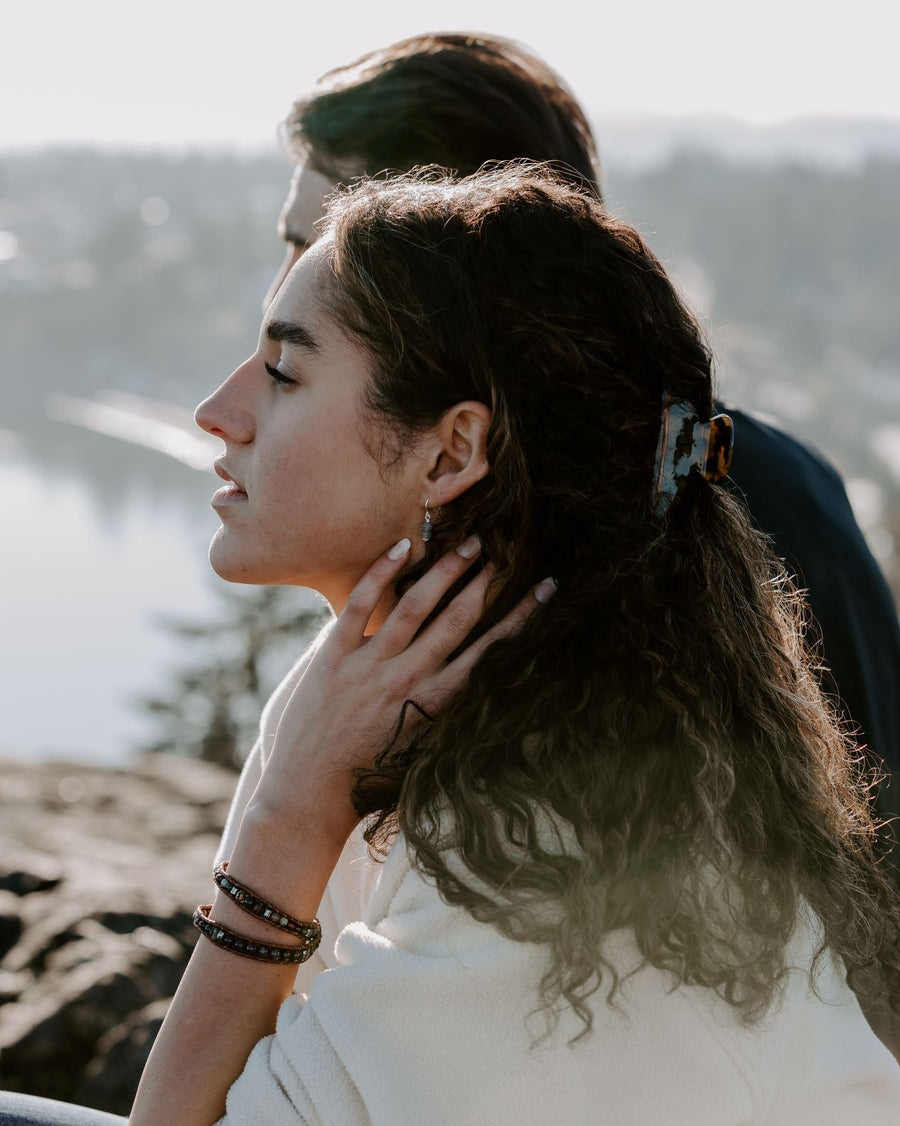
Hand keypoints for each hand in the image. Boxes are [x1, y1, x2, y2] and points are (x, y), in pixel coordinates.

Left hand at [250, 535, 553, 839]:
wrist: (311, 790)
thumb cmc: (371, 772)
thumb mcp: (422, 743)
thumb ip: (447, 707)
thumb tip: (480, 675)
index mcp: (436, 702)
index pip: (490, 649)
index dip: (522, 616)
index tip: (545, 588)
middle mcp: (408, 680)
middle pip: (459, 619)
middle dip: (487, 581)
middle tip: (505, 550)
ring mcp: (370, 666)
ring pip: (417, 605)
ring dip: (447, 570)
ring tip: (469, 542)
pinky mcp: (334, 657)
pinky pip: (361, 605)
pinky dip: (382, 572)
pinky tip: (404, 547)